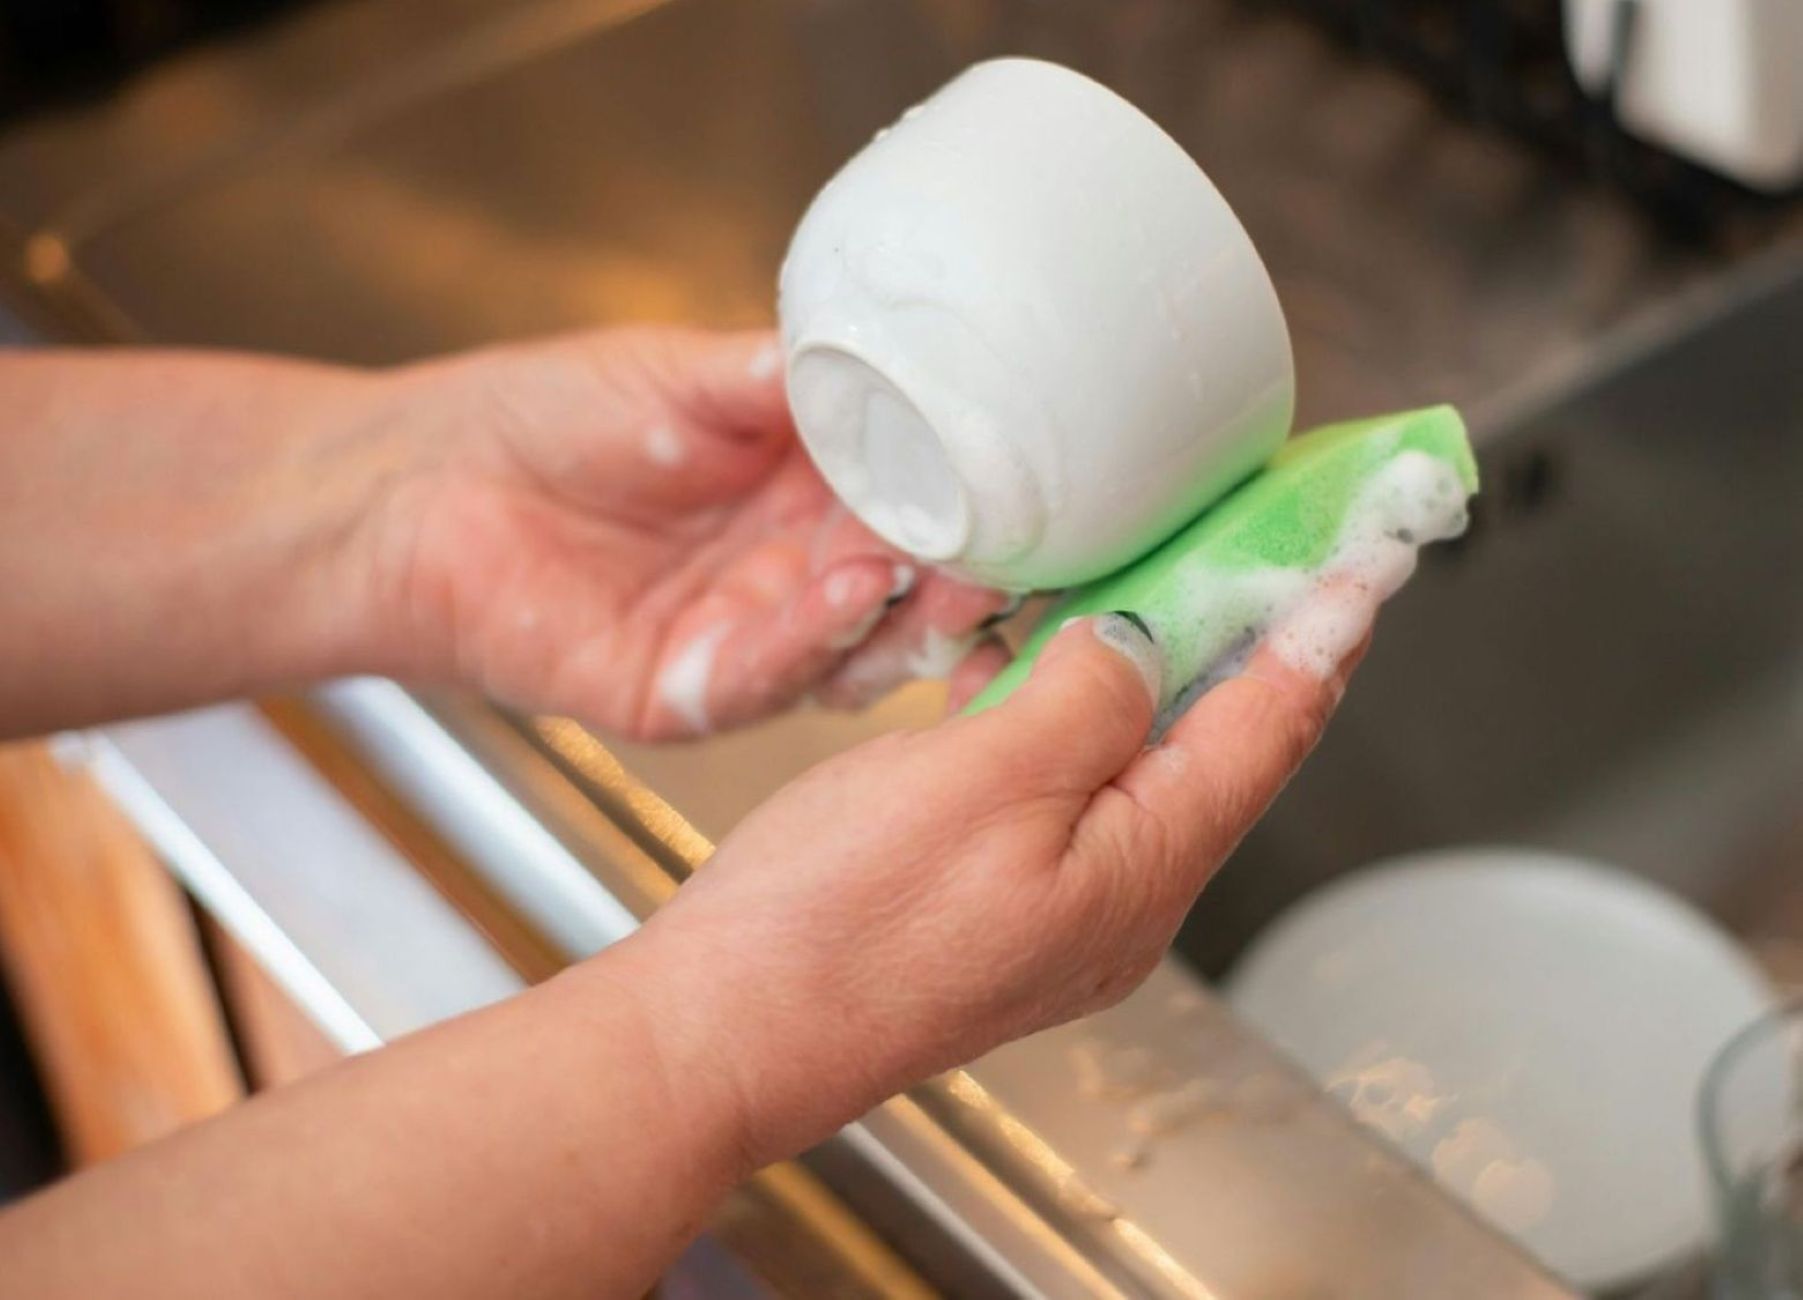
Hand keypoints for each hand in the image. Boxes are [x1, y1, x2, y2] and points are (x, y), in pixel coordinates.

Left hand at [360, 328, 1011, 736]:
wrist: (424, 483)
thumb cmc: (549, 417)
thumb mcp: (690, 372)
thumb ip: (790, 375)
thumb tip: (900, 354)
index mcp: (813, 498)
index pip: (925, 510)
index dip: (978, 502)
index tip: (1037, 482)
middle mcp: (796, 578)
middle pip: (912, 594)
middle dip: (967, 578)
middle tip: (1016, 551)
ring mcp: (749, 643)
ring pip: (857, 651)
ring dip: (907, 616)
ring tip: (948, 573)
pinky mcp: (687, 693)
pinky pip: (766, 676)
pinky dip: (813, 637)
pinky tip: (849, 588)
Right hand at [622, 611, 1362, 1162]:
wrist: (725, 1032)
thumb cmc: (839, 926)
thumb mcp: (982, 780)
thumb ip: (1088, 700)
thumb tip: (1141, 645)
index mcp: (1144, 869)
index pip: (1271, 727)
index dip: (1321, 630)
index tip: (1365, 557)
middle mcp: (1121, 897)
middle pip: (1219, 747)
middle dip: (1254, 644)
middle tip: (1279, 552)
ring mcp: (1056, 903)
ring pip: (1136, 762)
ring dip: (1154, 671)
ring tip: (1171, 584)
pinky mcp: (992, 896)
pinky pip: (1061, 787)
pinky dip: (1064, 712)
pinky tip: (1033, 665)